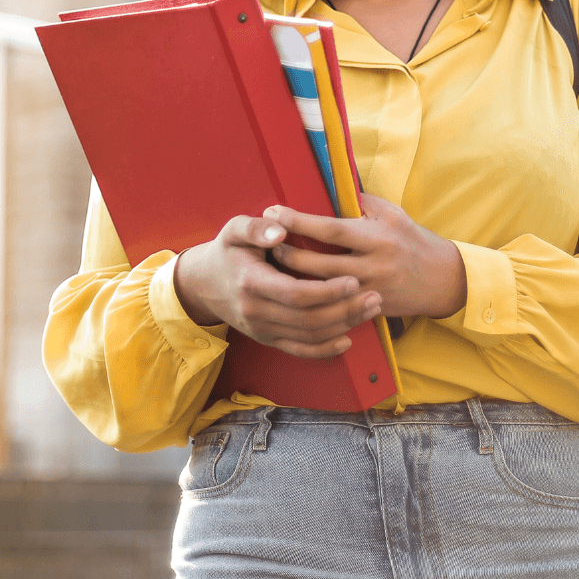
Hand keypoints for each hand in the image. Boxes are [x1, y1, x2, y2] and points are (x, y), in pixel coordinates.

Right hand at [173, 214, 382, 359]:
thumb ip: (256, 227)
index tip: (354, 280)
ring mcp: (262, 330)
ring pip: (309, 336)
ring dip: (343, 326)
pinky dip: (325, 349)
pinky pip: (299, 351)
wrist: (203, 284)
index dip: (327, 291)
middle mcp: (256, 312)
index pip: (295, 294)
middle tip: (375, 296)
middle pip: (308, 319)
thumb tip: (280, 229)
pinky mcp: (267, 339)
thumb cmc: (227, 250)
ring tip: (370, 310)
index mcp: (251, 282)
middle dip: (345, 310)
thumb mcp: (234, 230)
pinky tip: (348, 338)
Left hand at [265, 194, 466, 319]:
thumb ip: (361, 202)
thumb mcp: (391, 213)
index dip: (299, 221)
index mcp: (376, 237)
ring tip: (273, 266)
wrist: (441, 280)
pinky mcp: (368, 310)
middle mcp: (372, 265)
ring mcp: (369, 291)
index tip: (273, 212)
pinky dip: (312, 300)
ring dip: (295, 278)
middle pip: (320, 264)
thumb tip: (329, 187)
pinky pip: (334, 308)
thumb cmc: (412, 239)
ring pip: (322, 290)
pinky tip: (294, 293)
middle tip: (266, 243)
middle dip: (289, 253)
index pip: (330, 229)